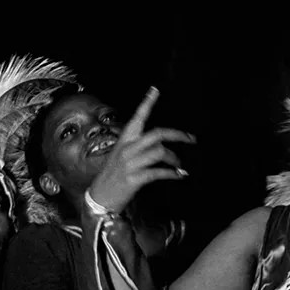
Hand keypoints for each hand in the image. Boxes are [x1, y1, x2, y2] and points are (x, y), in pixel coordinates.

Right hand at [87, 86, 195, 213]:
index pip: (137, 118)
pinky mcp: (134, 179)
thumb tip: (160, 146)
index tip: (155, 90)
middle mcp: (127, 149)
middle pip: (157, 134)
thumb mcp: (120, 158)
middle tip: (191, 139)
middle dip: (178, 135)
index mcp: (124, 142)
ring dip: (174, 158)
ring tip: (179, 164)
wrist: (99, 199)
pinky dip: (172, 174)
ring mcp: (130, 164)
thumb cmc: (111, 179)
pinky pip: (159, 172)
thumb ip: (136, 149)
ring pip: (159, 152)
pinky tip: (178, 175)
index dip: (147, 103)